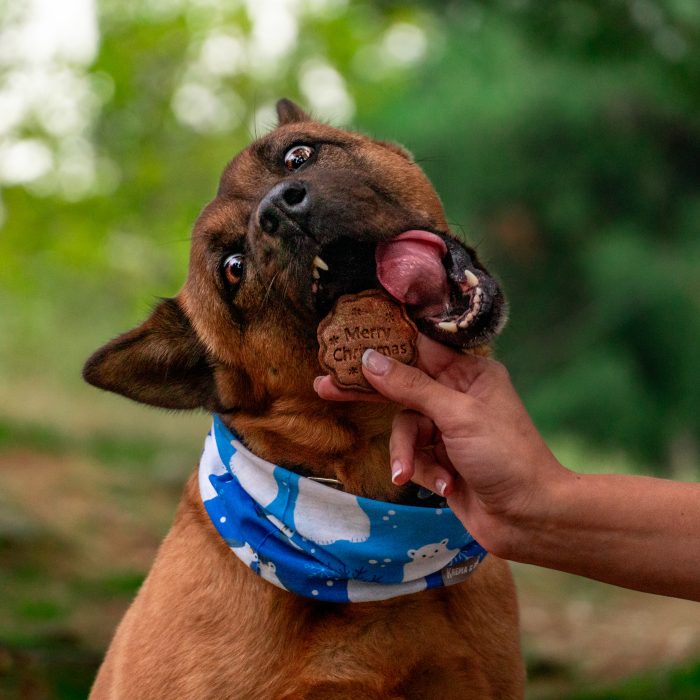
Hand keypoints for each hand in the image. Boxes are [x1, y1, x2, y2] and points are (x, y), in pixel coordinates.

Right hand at [315, 336, 566, 556]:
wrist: (528, 518)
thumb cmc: (506, 457)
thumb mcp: (457, 415)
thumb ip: (411, 387)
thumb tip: (370, 359)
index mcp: (470, 373)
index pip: (420, 348)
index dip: (387, 344)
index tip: (352, 339)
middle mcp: (456, 396)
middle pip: (402, 386)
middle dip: (370, 393)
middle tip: (324, 386)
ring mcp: (447, 429)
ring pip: (404, 428)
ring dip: (407, 453)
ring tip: (409, 474)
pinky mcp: (440, 459)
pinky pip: (413, 456)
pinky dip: (423, 471)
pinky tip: (445, 486)